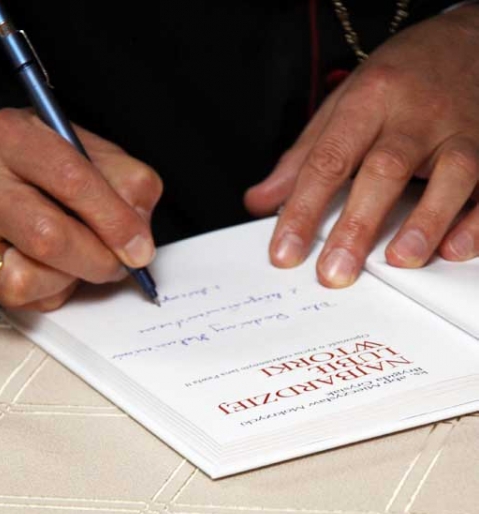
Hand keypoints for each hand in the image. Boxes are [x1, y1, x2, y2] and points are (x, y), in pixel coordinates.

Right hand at [0, 108, 161, 309]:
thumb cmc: (41, 167)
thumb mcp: (84, 152)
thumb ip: (123, 181)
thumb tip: (139, 237)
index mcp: (13, 136)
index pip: (72, 179)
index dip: (115, 221)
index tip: (141, 248)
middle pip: (49, 236)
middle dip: (99, 260)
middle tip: (120, 263)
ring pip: (32, 274)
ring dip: (72, 277)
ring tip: (78, 258)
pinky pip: (21, 294)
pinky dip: (50, 289)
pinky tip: (50, 268)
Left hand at [245, 5, 478, 286]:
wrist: (473, 37)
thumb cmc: (402, 78)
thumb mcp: (346, 103)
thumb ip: (305, 156)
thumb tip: (261, 201)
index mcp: (370, 99)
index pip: (329, 159)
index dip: (302, 209)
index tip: (284, 254)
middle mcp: (417, 114)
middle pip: (385, 170)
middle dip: (357, 225)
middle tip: (334, 272)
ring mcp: (462, 130)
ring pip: (450, 173)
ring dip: (425, 220)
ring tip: (399, 261)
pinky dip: (475, 221)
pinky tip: (454, 249)